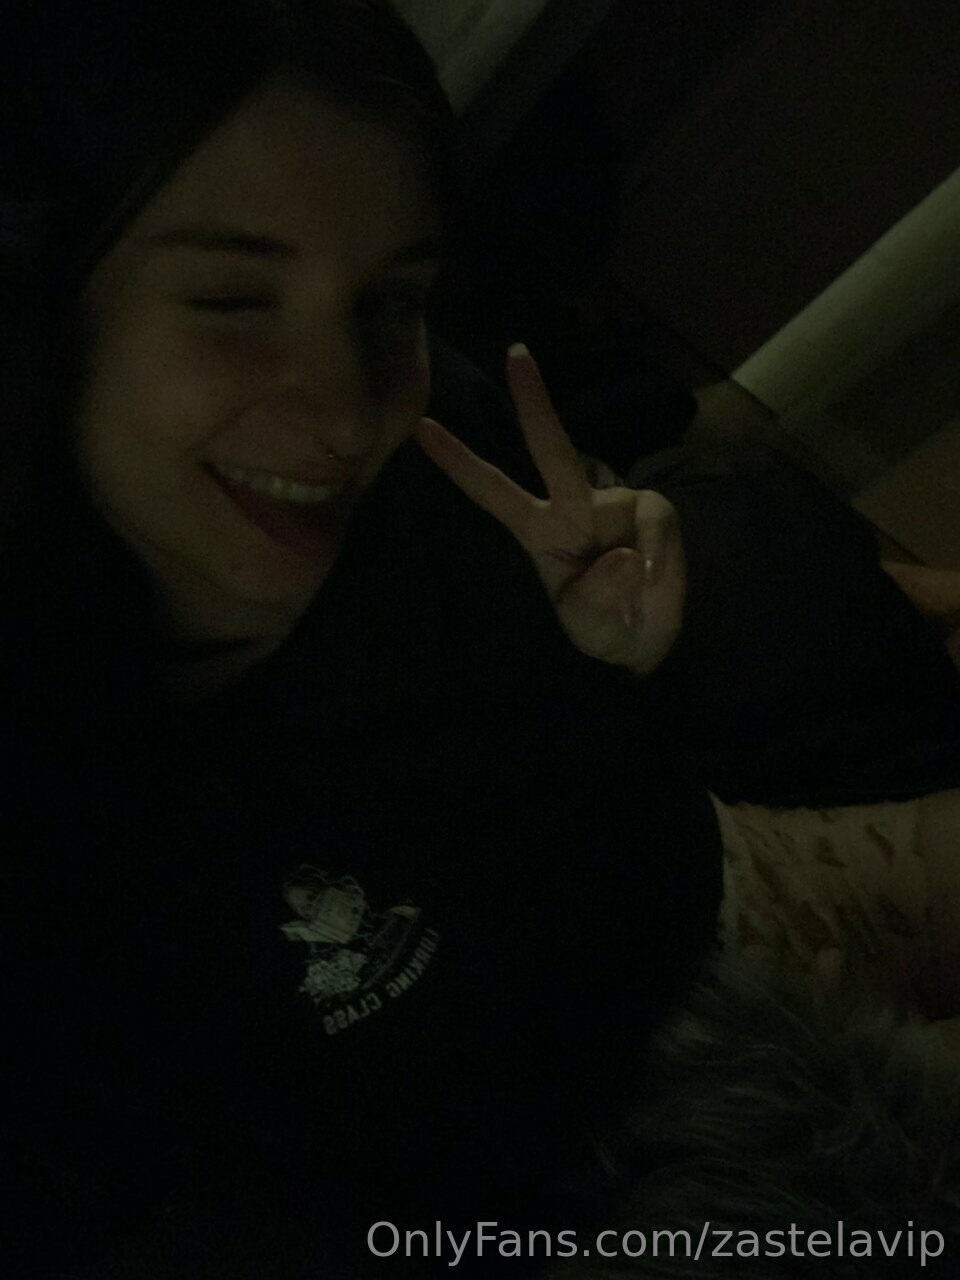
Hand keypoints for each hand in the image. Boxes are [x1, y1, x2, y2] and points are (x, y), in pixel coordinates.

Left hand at [414, 344, 684, 673]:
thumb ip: (601, 594)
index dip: (459, 462)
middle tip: (515, 353)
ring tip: (641, 591)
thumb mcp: (589, 623)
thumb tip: (625, 555)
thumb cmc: (601, 626)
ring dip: (645, 552)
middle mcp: (573, 508)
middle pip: (551, 449)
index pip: (492, 491)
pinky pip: (657, 525)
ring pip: (629, 506)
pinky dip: (660, 558)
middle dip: (533, 401)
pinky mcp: (651, 513)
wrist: (645, 639)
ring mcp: (614, 507)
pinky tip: (655, 579)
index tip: (422, 428)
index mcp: (537, 531)